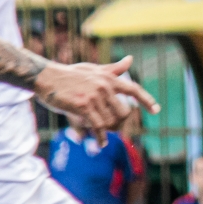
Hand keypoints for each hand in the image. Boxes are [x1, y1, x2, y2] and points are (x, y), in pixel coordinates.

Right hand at [34, 56, 158, 129]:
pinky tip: (101, 143)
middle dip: (118, 122)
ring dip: (105, 129)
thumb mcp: (93, 68)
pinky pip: (98, 126)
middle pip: (124, 112)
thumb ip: (113, 69)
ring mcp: (95, 96)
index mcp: (109, 78)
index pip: (134, 89)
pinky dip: (101, 137)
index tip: (156, 111)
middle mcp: (105, 86)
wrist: (46, 77)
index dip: (146, 100)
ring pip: (110, 121)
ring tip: (95, 127)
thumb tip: (130, 60)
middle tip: (108, 127)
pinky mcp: (83, 106)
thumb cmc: (69, 74)